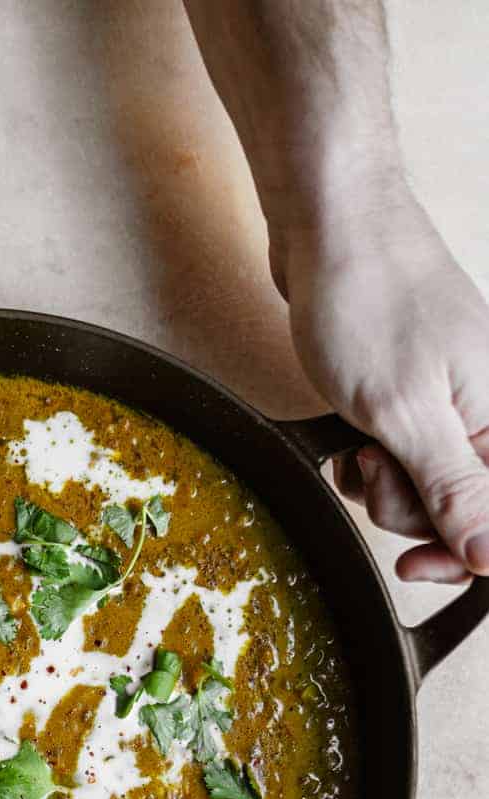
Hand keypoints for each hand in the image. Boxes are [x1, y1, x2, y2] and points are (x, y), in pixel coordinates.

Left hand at [279, 185, 488, 581]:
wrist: (333, 224)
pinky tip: (347, 436)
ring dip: (378, 481)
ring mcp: (451, 404)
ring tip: (357, 440)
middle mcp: (488, 414)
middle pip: (455, 511)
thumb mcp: (406, 414)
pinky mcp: (415, 396)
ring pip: (420, 487)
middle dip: (403, 506)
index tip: (415, 566)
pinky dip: (367, 458)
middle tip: (371, 463)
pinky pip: (398, 456)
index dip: (459, 553)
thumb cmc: (368, 301)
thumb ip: (452, 490)